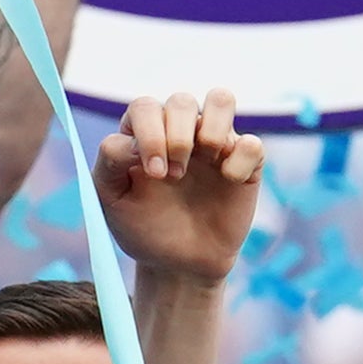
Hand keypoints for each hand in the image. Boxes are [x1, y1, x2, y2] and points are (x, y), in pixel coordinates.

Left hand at [93, 89, 261, 282]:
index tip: (154, 174)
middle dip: (177, 137)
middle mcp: (179, 131)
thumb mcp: (110, 199)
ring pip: (220, 99)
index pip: (145, 107)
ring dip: (211, 129)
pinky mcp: (244, 164)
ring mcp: (213, 145)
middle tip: (173, 177)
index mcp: (144, 133)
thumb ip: (110, 161)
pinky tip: (229, 181)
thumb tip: (129, 139)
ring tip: (206, 162)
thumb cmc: (142, 227)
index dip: (150, 133)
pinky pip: (252, 143)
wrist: (177, 264)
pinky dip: (241, 160)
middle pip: (181, 101)